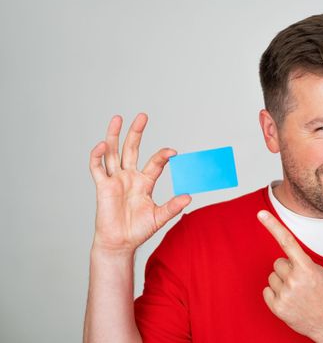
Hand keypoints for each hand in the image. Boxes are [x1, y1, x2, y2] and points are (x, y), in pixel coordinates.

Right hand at [89, 113, 190, 252]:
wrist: (120, 243)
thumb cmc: (138, 230)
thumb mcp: (159, 217)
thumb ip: (172, 207)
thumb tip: (189, 197)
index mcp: (145, 182)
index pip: (155, 163)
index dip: (163, 155)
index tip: (173, 152)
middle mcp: (129, 177)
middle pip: (132, 149)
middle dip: (136, 132)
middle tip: (143, 116)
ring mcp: (115, 180)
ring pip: (113, 153)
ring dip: (114, 136)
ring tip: (118, 118)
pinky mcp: (103, 186)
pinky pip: (97, 168)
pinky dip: (98, 156)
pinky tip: (102, 144)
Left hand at [258, 210, 322, 342]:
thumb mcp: (319, 273)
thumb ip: (301, 263)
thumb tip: (284, 258)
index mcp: (307, 268)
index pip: (287, 241)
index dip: (273, 226)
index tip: (261, 214)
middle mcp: (294, 280)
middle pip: (278, 263)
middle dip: (287, 269)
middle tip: (300, 282)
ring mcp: (285, 295)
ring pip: (272, 276)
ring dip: (282, 282)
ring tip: (297, 292)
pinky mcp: (277, 307)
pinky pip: (267, 291)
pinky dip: (275, 294)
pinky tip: (288, 300)